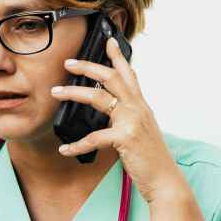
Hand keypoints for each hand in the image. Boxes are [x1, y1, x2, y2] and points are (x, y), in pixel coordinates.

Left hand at [50, 38, 187, 204]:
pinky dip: (76, 144)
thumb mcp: (141, 131)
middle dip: (88, 66)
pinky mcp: (125, 138)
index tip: (107, 41)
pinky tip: (65, 148)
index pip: (129, 74)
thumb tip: (111, 113)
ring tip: (56, 92)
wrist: (165, 180)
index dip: (118, 56)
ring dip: (74, 92)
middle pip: (111, 77)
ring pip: (98, 97)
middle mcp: (138, 108)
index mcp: (140, 106)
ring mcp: (132, 121)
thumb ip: (127, 119)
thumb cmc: (150, 158)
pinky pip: (94, 137)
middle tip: (69, 62)